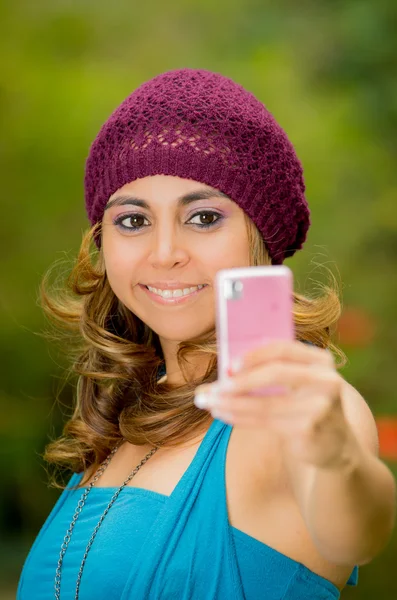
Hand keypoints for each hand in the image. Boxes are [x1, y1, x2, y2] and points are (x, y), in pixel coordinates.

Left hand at [194, 340, 356, 469]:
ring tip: (209, 402)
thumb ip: (266, 371)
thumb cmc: (304, 404)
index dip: (255, 355)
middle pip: (276, 373)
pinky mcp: (309, 430)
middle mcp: (325, 380)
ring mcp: (320, 407)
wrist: (335, 445)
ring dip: (232, 403)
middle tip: (215, 388)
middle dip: (241, 381)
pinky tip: (223, 413)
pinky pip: (266, 421)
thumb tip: (220, 372)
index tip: (229, 365)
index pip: (284, 349)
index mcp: (320, 360)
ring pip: (266, 403)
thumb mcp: (295, 383)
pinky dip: (240, 417)